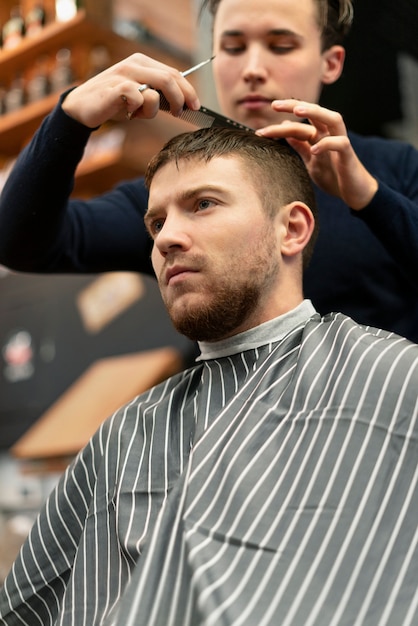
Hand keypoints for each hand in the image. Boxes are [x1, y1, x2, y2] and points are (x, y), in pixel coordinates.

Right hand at [62, 53, 200, 127]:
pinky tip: (129, 113)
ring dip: (154, 109)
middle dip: (181, 99)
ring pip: (156, 91)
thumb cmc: (114, 103)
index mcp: (143, 63)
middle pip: (170, 79)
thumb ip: (157, 95)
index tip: (195, 106)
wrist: (82, 107)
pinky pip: (138, 98)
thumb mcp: (139, 96)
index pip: (174, 73)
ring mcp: (124, 74)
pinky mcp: (115, 87)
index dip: (188, 90)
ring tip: (140, 114)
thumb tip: (183, 103)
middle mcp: (135, 64)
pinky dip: (138, 110)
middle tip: (180, 113)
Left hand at [256, 99, 377, 209]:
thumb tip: (286, 130)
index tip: (263, 122)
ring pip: (332, 119)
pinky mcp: (348, 155)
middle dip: (295, 105)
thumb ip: (300, 146)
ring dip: (315, 113)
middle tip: (275, 105)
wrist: (354, 193)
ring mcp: (340, 143)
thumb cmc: (334, 175)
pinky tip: (314, 149)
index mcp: (320, 135)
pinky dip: (327, 144)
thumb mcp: (311, 160)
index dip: (283, 118)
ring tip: (297, 112)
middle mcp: (330, 134)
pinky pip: (340, 143)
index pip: (300, 121)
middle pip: (315, 112)